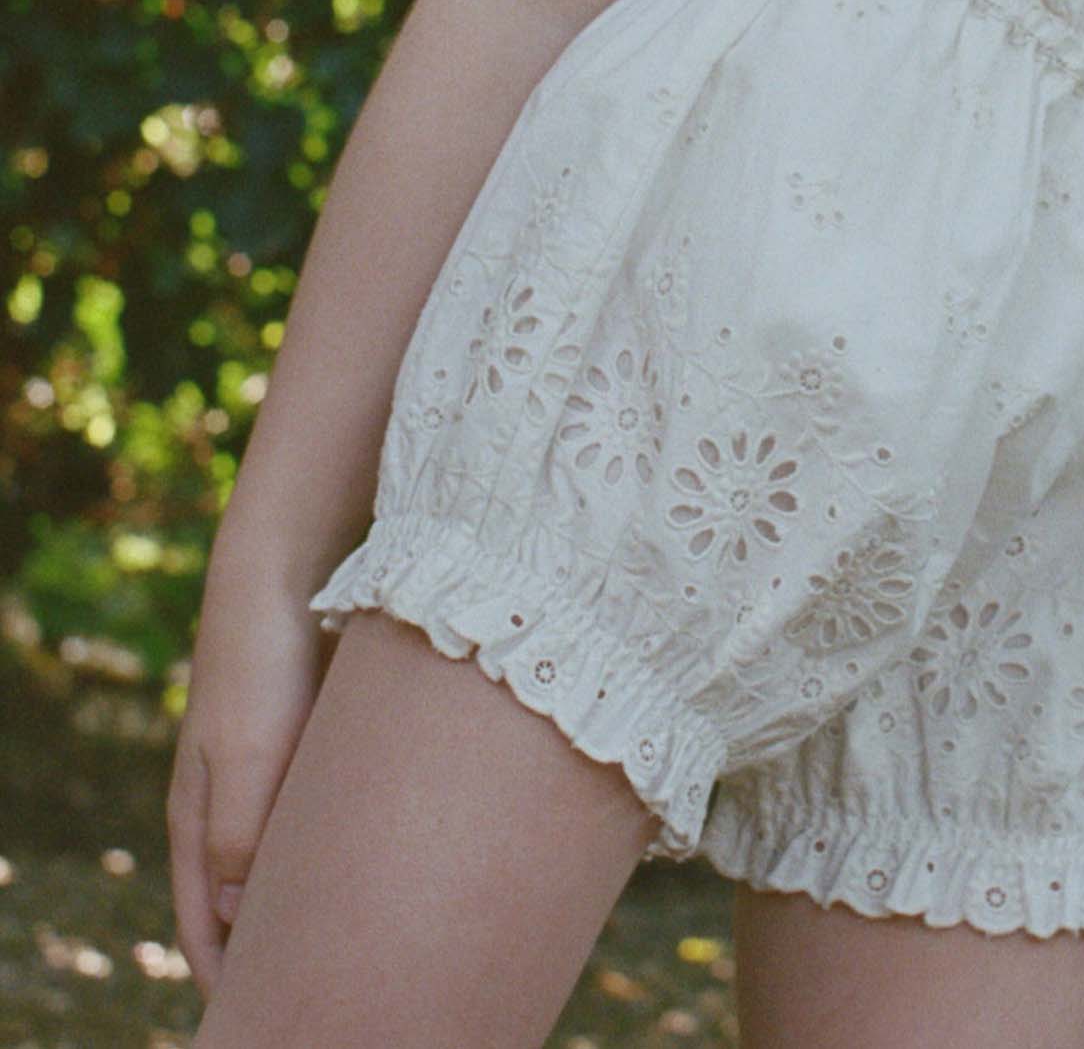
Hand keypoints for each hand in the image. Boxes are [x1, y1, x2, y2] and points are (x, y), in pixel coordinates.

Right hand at [165, 541, 339, 1002]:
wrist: (297, 565)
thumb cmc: (265, 658)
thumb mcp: (248, 750)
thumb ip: (241, 833)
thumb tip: (239, 916)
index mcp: (200, 814)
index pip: (203, 919)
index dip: (227, 972)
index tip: (259, 1014)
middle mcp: (236, 798)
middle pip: (250, 894)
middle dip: (279, 944)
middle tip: (330, 988)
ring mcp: (281, 767)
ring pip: (298, 853)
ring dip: (323, 894)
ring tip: (372, 941)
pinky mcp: (325, 736)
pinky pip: (333, 810)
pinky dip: (351, 843)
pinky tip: (396, 860)